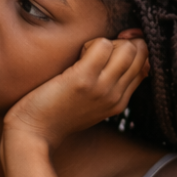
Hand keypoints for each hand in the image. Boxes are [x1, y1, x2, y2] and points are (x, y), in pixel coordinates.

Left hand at [3, 34, 148, 157]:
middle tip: (96, 50)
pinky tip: (77, 55)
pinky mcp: (83, 80)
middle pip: (140, 53)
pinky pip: (102, 45)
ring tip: (85, 54)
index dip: (131, 51)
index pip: (144, 65)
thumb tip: (126, 59)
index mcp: (119, 102)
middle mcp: (115, 96)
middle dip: (121, 43)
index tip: (111, 50)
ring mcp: (101, 88)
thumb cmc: (55, 116)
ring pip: (127, 48)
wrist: (32, 134)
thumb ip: (109, 88)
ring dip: (107, 42)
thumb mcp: (90, 106)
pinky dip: (91, 43)